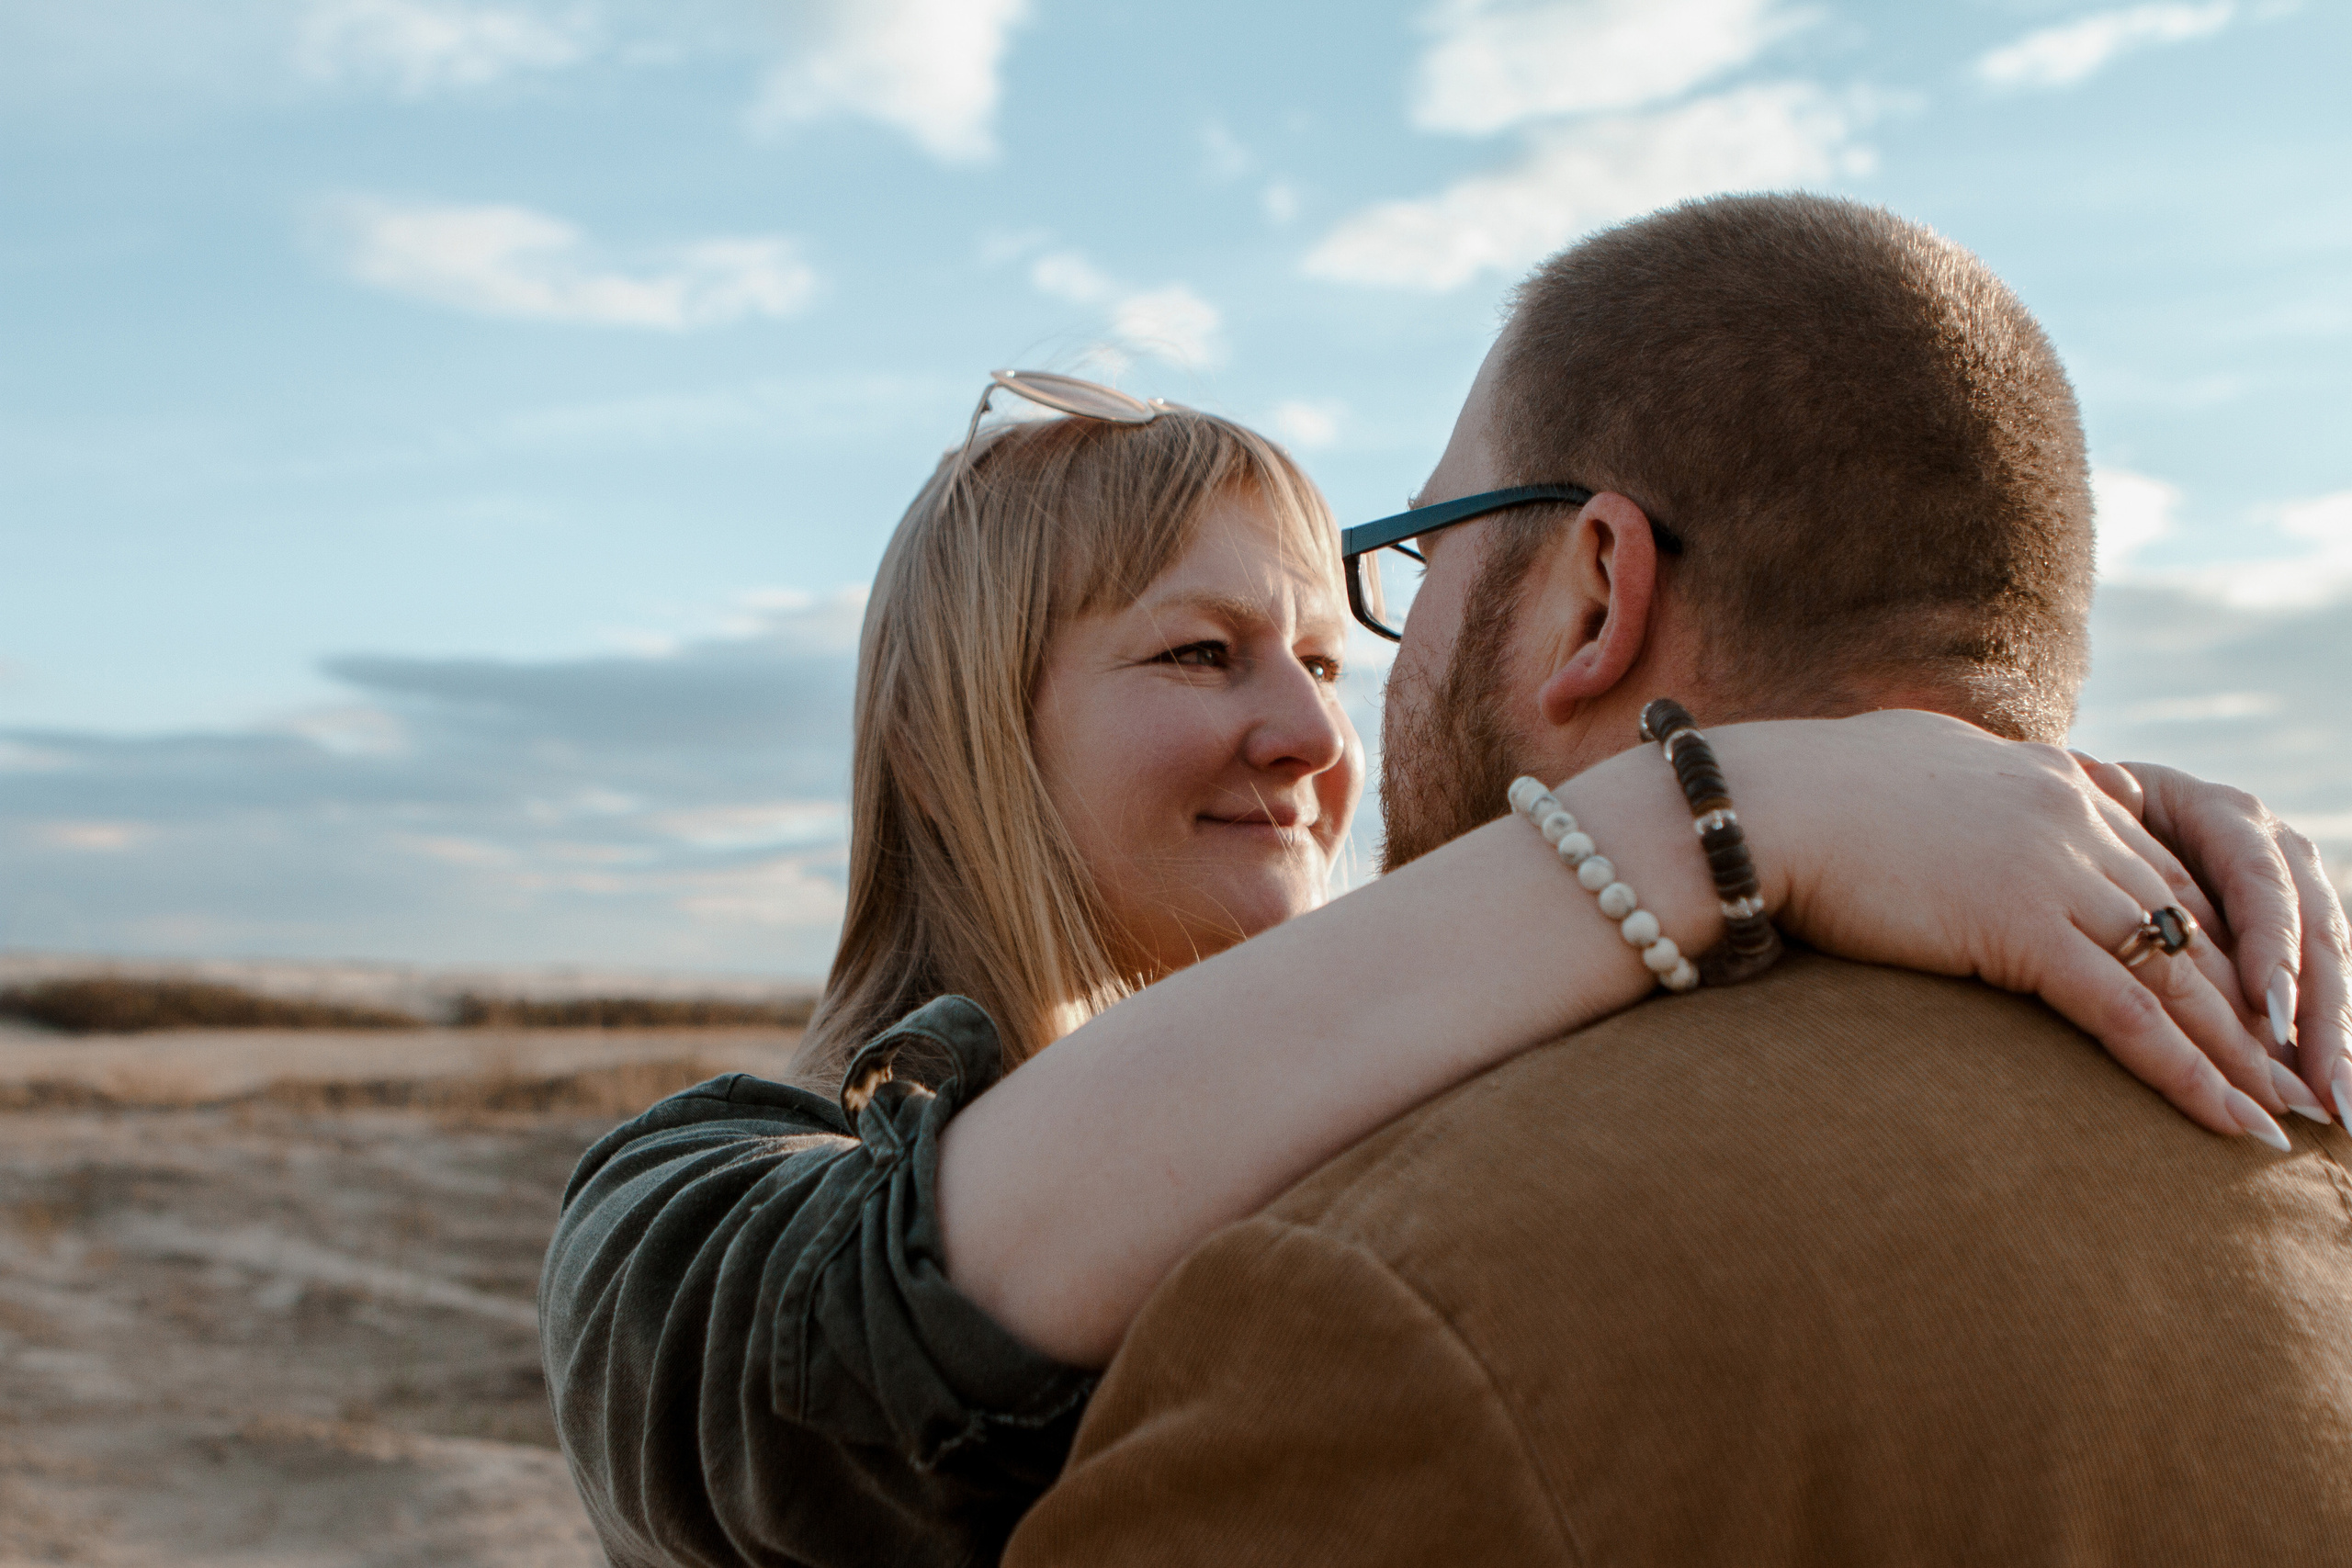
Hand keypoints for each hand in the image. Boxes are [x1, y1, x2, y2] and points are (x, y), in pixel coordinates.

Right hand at [1720, 711, 2309, 1145]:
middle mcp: (2075, 820)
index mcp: (2053, 785)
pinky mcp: (2021, 928)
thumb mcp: (1913, 765)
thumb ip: (1964, 784)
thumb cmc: (1807, 791)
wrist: (1758, 804)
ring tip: (2296, 1117)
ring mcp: (2055, 872)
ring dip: (2249, 1056)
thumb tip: (1958, 787)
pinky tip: (2237, 1126)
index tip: (2259, 1001)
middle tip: (2308, 1070)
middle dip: (2259, 1006)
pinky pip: (2129, 1015)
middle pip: (2195, 926)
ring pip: (2183, 976)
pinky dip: (2192, 1077)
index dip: (2220, 943)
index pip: (2164, 872)